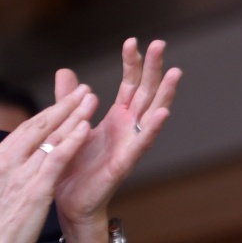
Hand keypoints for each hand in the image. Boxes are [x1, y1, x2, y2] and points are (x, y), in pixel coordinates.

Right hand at [0, 86, 96, 242]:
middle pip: (38, 126)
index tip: (64, 101)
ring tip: (89, 98)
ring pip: (51, 137)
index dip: (48, 114)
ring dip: (73, 115)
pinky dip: (71, 141)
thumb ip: (2, 173)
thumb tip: (8, 162)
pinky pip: (57, 158)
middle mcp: (6, 161)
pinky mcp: (35, 188)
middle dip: (63, 106)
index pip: (25, 131)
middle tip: (82, 90)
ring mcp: (21, 173)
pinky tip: (85, 127)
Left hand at [51, 38, 180, 242]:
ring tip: (174, 72)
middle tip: (161, 44)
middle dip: (154, 68)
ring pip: (153, 113)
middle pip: (147, 92)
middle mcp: (129, 127)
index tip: (133, 41)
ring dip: (165, 93)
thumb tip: (66, 72)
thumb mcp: (70, 125)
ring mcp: (131, 143)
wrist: (70, 201)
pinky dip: (154, 128)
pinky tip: (163, 113)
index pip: (130, 84)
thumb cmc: (74, 166)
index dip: (133, 63)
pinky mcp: (125, 162)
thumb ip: (70, 99)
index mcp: (118, 117)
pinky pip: (142, 143)